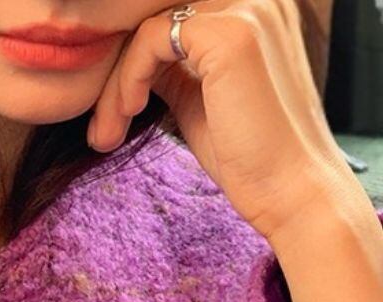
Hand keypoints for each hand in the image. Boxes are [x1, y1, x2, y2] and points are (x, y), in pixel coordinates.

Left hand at [87, 0, 352, 242]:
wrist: (290, 191)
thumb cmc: (248, 155)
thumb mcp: (198, 99)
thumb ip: (171, 69)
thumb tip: (130, 59)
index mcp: (251, 10)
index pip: (167, 19)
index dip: (130, 61)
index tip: (111, 112)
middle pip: (153, 17)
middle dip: (116, 72)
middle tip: (102, 128)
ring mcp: (247, 9)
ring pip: (147, 28)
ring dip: (116, 83)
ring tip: (109, 132)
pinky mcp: (230, 35)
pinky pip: (150, 40)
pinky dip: (128, 79)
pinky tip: (130, 112)